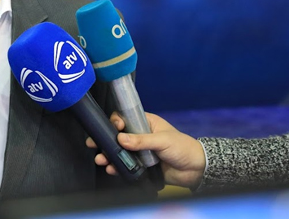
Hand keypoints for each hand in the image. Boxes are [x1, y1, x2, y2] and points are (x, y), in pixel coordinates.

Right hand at [86, 112, 205, 188]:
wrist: (195, 170)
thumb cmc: (183, 148)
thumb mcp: (162, 140)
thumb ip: (141, 140)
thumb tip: (121, 138)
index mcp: (146, 123)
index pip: (125, 118)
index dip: (116, 122)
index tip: (113, 128)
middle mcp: (140, 136)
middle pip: (118, 135)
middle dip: (105, 140)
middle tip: (93, 143)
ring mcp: (139, 151)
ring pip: (119, 151)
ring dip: (108, 154)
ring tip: (100, 159)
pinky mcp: (141, 165)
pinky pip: (125, 164)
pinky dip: (117, 166)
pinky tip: (111, 168)